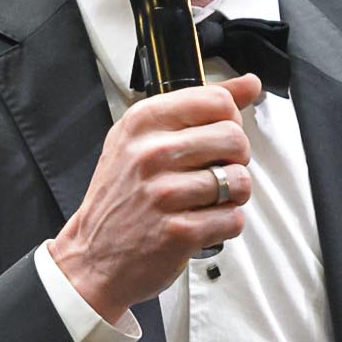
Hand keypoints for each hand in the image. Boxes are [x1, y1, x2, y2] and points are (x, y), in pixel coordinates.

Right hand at [50, 73, 262, 322]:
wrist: (92, 258)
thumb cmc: (120, 199)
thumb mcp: (142, 140)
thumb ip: (197, 107)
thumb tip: (249, 84)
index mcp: (142, 123)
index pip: (216, 100)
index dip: (229, 120)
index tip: (216, 136)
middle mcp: (152, 154)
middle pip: (235, 138)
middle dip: (235, 159)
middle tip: (214, 172)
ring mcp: (165, 193)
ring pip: (240, 180)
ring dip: (233, 195)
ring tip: (207, 200)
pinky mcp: (180, 231)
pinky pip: (234, 218)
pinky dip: (226, 224)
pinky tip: (202, 223)